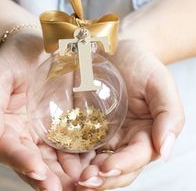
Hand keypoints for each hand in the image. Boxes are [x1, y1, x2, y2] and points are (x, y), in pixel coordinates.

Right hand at [0, 29, 94, 190]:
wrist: (34, 46)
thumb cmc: (12, 59)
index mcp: (6, 127)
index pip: (12, 151)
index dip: (24, 163)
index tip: (39, 174)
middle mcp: (26, 135)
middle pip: (37, 163)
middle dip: (52, 180)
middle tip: (71, 190)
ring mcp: (46, 131)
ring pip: (56, 160)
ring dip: (69, 175)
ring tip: (86, 184)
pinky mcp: (64, 124)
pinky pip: (72, 145)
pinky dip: (82, 158)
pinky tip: (94, 164)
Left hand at [77, 40, 184, 189]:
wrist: (116, 49)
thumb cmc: (141, 64)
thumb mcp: (159, 83)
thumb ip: (168, 115)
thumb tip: (165, 149)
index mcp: (144, 133)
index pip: (135, 158)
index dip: (122, 167)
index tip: (105, 169)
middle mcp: (123, 139)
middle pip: (114, 167)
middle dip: (100, 178)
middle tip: (83, 182)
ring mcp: (102, 134)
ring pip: (94, 162)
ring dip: (83, 174)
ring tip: (69, 179)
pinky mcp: (84, 125)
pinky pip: (77, 145)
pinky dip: (69, 157)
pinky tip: (58, 161)